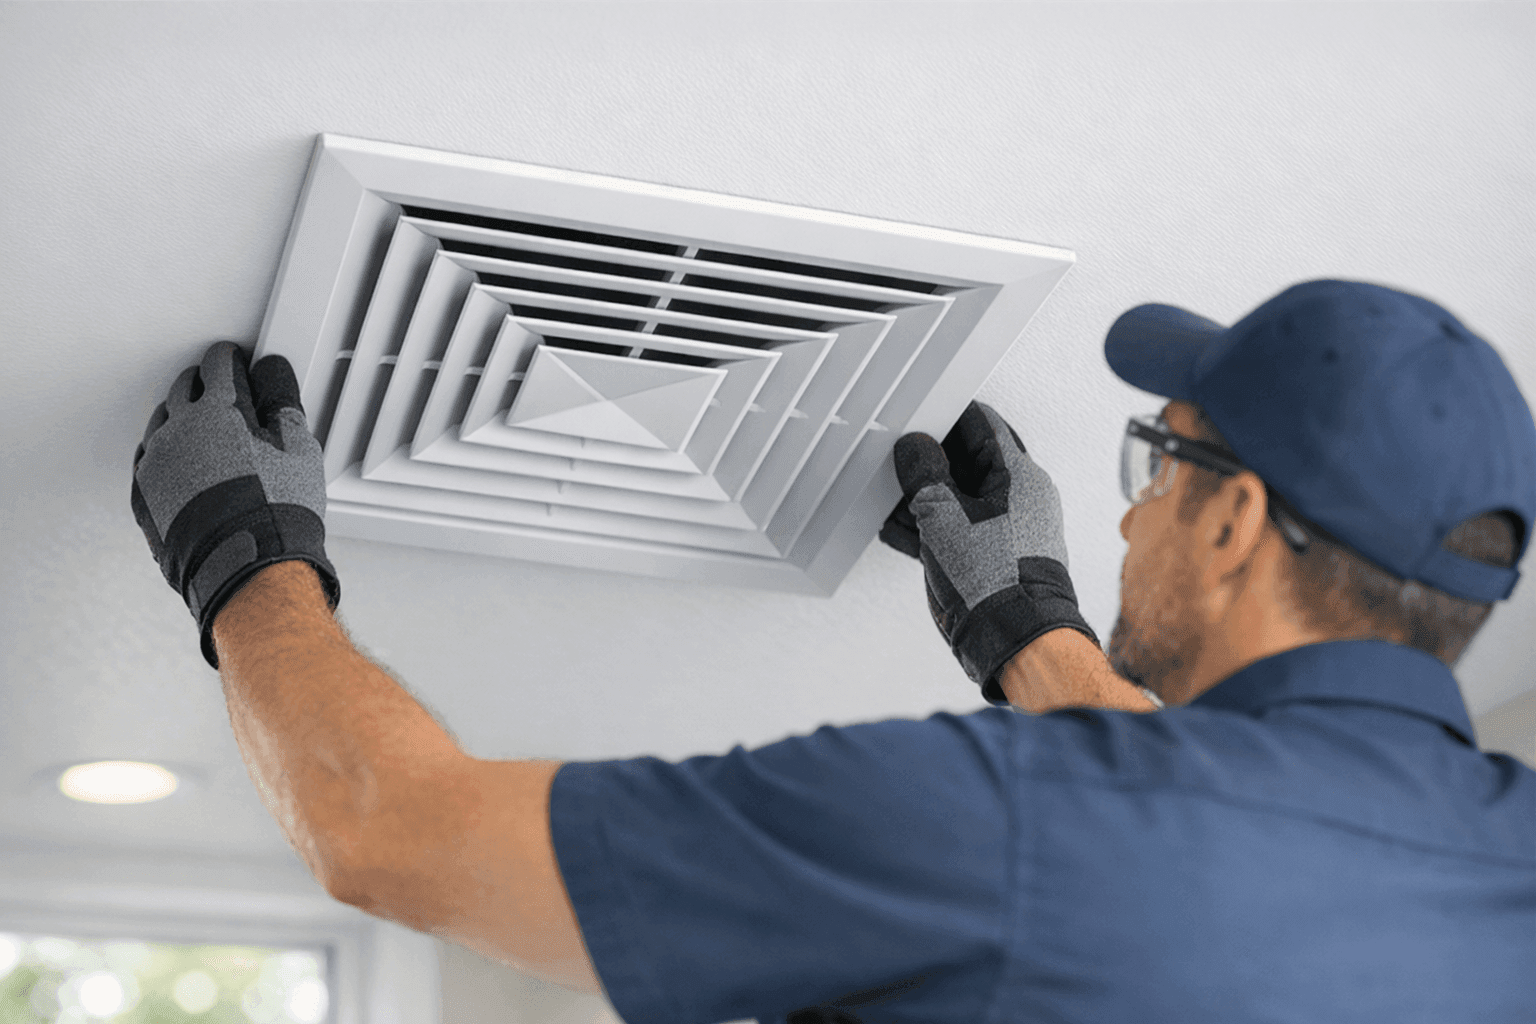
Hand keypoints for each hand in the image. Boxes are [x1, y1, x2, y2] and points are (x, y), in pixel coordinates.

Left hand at [132, 341, 340, 668]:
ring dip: (179, 416)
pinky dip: (165, 454)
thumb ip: (282, 403)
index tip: (235, 358)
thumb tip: (274, 374)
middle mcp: (178, 431)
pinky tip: (181, 462)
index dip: (230, 358)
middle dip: (201, 382)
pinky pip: (149, 462)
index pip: (218, 367)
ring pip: (162, 423)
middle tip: (218, 385)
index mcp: (216, 411)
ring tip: (200, 425)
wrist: (246, 566)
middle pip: (183, 389)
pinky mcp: (145, 496)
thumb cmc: (275, 511)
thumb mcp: (298, 450)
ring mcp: (155, 464)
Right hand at [881, 401, 1097, 703]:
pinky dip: (925, 526)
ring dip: (921, 495)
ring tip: (888, 493)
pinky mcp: (988, 557)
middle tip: (897, 454)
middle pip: (966, 461)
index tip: (916, 417)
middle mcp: (1017, 498)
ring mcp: (1003, 529)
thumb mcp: (943, 514)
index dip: (945, 417)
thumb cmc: (996, 581)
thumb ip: (924, 474)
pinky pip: (953, 529)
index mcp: (1019, 475)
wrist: (1013, 639)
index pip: (981, 425)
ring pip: (956, 496)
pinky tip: (895, 527)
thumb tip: (916, 448)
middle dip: (928, 459)